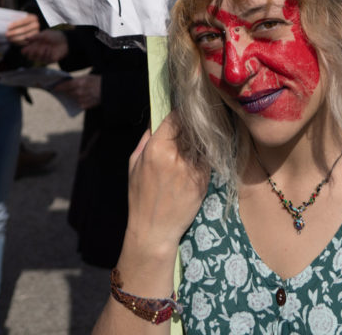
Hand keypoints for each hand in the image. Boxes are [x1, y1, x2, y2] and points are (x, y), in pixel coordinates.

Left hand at [5, 13, 40, 44]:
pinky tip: (12, 41)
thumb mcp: (20, 17)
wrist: (28, 26)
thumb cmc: (21, 21)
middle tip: (6, 34)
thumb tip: (9, 20)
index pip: (23, 21)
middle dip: (14, 32)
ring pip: (24, 37)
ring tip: (8, 38)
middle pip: (24, 30)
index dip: (15, 24)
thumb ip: (16, 17)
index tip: (8, 27)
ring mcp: (36, 34)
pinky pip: (25, 43)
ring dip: (15, 38)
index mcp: (33, 18)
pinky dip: (17, 42)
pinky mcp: (34, 40)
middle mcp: (36, 25)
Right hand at [22, 29, 68, 63]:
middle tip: (34, 49)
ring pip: (37, 58)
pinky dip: (47, 54)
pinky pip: (45, 60)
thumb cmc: (55, 36)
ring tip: (46, 47)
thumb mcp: (45, 34)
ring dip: (40, 53)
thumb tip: (25, 38)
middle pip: (30, 56)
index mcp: (37, 45)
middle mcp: (39, 51)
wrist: (65, 41)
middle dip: (31, 53)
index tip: (24, 50)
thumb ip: (35, 37)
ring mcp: (44, 56)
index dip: (25, 51)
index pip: (28, 50)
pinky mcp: (49, 60)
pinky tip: (50, 50)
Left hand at [56, 73, 101, 109]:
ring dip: (73, 96)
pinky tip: (84, 97)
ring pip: (73, 98)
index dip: (59, 87)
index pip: (65, 85)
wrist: (108, 90)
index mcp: (79, 82)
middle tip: (62, 91)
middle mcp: (79, 91)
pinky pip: (79, 103)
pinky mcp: (85, 106)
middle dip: (65, 92)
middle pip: (68, 93)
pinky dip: (79, 101)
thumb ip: (77, 80)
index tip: (54, 88)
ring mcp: (82, 99)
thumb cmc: (98, 81)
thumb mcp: (88, 77)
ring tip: (76, 93)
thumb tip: (68, 83)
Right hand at [123, 113, 208, 256]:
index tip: (182, 111)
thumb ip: (146, 138)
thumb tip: (156, 117)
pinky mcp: (203, 181)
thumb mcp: (134, 163)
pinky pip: (207, 159)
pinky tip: (201, 155)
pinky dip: (205, 154)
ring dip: (201, 137)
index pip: (174, 117)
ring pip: (202, 141)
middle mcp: (175, 157)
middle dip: (191, 123)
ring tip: (200, 135)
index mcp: (156, 149)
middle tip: (194, 119)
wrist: (154, 231)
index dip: (179, 113)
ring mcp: (191, 169)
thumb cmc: (140, 196)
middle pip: (191, 127)